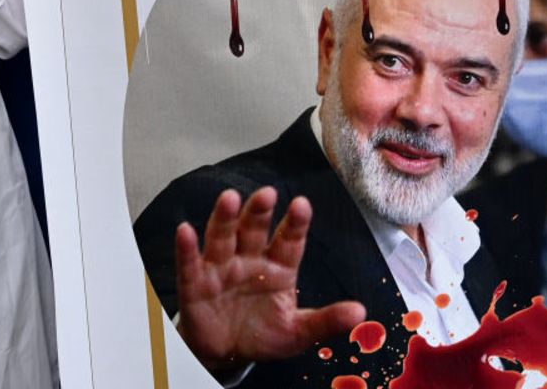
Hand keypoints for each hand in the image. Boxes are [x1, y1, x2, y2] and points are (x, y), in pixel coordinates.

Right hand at [174, 187, 366, 374]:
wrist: (226, 353)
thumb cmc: (264, 335)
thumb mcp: (298, 331)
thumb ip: (326, 320)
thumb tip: (361, 312)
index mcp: (279, 267)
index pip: (289, 240)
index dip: (295, 223)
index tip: (302, 205)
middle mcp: (250, 259)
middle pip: (255, 230)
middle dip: (260, 212)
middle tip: (267, 194)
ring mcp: (222, 268)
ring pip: (223, 237)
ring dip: (225, 218)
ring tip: (229, 199)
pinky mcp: (195, 283)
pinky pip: (190, 263)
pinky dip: (187, 248)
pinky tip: (185, 231)